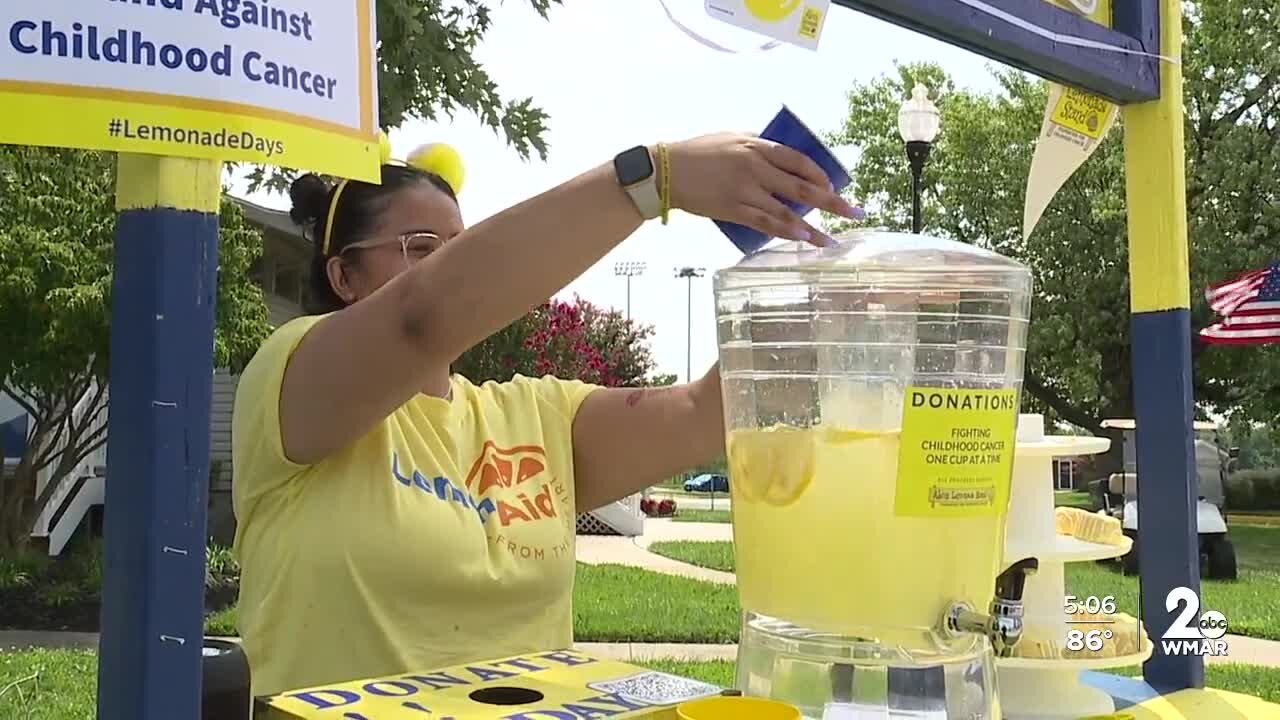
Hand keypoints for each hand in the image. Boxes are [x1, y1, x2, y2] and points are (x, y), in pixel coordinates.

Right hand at [664, 133, 861, 244]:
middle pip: (802, 187)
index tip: (834, 187)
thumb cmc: (699, 152)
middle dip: (832, 202)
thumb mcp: (732, 138)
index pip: (799, 160)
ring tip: (831, 240)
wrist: (666, 170)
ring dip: (813, 227)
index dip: (820, 175)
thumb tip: (784, 161)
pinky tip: (803, 238)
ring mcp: (745, 191)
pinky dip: (787, 232)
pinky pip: (766, 223)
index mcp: (757, 146)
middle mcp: (755, 168)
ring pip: (787, 212)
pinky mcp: (733, 210)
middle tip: (854, 213)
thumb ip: (758, 148)